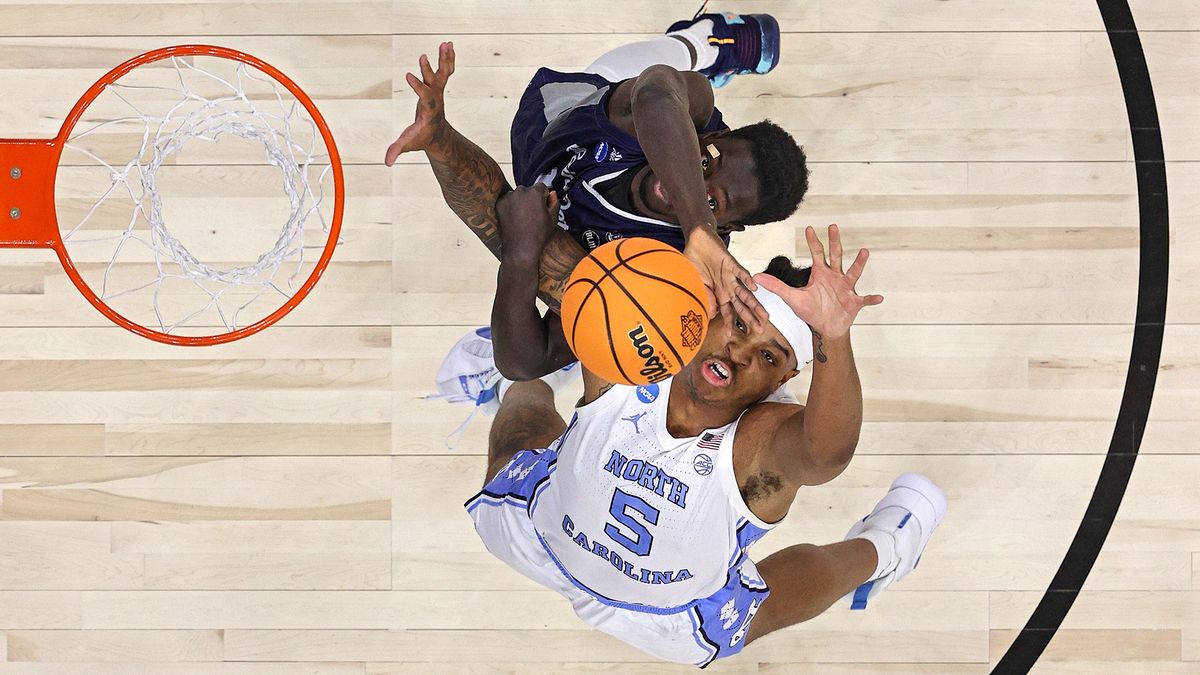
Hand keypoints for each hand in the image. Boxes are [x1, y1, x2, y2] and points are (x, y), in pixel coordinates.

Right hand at [384, 41, 455, 165]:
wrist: (438, 137)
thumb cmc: (421, 139)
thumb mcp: (409, 144)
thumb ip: (397, 150)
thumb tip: (387, 163)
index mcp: (428, 110)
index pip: (424, 96)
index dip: (417, 86)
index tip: (409, 75)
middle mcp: (435, 99)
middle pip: (434, 82)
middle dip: (428, 70)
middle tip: (423, 56)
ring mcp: (439, 92)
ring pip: (444, 73)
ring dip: (445, 59)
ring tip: (447, 43)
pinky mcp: (439, 87)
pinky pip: (445, 70)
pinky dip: (447, 58)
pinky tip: (449, 45)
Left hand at [497, 184, 560, 265]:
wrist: (520, 248)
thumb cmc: (538, 235)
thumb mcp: (553, 219)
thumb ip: (554, 202)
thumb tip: (552, 193)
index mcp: (535, 192)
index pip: (542, 187)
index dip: (544, 197)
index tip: (543, 207)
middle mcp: (520, 191)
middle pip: (528, 191)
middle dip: (531, 199)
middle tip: (532, 214)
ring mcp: (508, 197)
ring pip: (517, 195)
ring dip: (520, 202)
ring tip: (523, 218)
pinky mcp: (499, 204)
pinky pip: (507, 201)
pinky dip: (510, 207)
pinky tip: (515, 219)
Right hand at [683, 226, 767, 333]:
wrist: (697, 241)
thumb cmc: (695, 262)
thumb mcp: (696, 284)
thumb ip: (705, 298)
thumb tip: (712, 314)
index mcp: (719, 294)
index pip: (727, 312)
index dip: (728, 323)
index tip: (730, 335)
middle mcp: (728, 288)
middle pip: (742, 306)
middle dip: (751, 317)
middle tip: (761, 329)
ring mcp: (731, 277)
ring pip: (746, 293)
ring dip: (755, 304)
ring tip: (765, 315)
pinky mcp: (732, 264)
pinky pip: (741, 273)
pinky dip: (746, 280)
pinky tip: (754, 288)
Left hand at [755, 225, 882, 339]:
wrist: (825, 328)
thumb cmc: (810, 310)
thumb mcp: (792, 298)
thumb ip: (776, 287)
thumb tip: (756, 278)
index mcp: (820, 274)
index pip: (816, 254)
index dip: (813, 242)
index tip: (809, 228)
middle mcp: (835, 277)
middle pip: (835, 256)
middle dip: (834, 242)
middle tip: (833, 226)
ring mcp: (846, 288)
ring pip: (853, 273)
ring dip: (859, 263)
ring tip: (864, 251)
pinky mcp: (855, 302)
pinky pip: (865, 299)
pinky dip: (871, 299)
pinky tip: (879, 297)